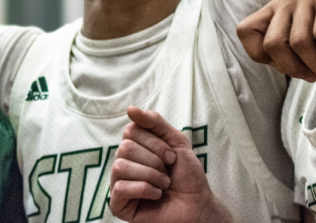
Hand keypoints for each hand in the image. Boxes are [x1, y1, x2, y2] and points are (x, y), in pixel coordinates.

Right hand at [111, 108, 230, 222]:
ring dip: (151, 175)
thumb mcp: (176, 141)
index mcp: (134, 148)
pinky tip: (156, 195)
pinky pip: (120, 188)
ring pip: (120, 166)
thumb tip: (130, 109)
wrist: (198, 206)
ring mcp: (119, 184)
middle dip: (155, 160)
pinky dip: (144, 189)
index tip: (172, 157)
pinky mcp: (118, 205)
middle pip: (125, 148)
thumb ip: (154, 122)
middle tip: (168, 172)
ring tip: (163, 185)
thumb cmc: (187, 176)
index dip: (155, 143)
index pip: (130, 131)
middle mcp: (123, 163)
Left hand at [237, 0, 315, 84]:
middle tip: (311, 77)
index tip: (285, 66)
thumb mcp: (312, 32)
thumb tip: (290, 70)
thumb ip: (297, 48)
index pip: (245, 31)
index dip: (259, 55)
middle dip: (291, 68)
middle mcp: (285, 1)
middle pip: (271, 43)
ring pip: (299, 42)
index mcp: (275, 9)